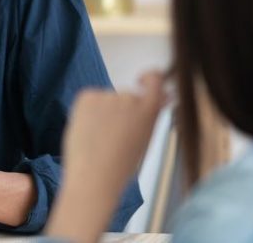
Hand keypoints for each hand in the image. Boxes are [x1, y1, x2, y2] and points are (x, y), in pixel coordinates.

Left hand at [61, 71, 167, 192]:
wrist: (94, 176)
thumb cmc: (122, 166)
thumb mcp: (145, 139)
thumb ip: (152, 115)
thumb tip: (166, 95)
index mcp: (150, 109)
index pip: (155, 79)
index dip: (148, 77)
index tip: (140, 81)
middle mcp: (130, 97)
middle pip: (126, 97)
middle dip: (120, 110)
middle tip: (111, 136)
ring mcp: (108, 95)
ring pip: (106, 100)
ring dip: (102, 112)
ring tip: (98, 139)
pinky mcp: (87, 96)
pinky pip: (89, 99)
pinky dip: (87, 111)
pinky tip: (87, 131)